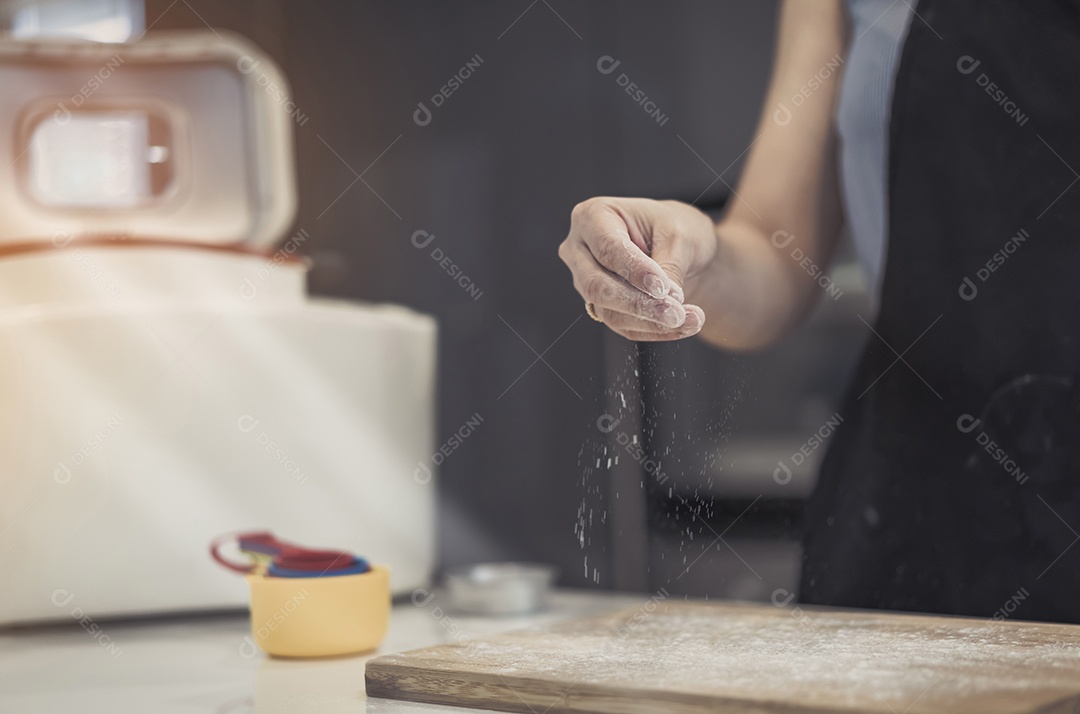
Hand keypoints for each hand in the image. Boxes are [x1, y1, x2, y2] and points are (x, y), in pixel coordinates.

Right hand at [558, 197, 715, 340]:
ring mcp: (585, 280)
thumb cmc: (674, 227)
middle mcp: (579, 250)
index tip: (664, 288)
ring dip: (651, 322)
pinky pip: (622, 327)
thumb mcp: (679, 234)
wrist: (680, 247)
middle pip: (596, 285)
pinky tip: (683, 325)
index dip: (635, 271)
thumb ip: (668, 265)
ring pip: (608, 312)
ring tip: (690, 319)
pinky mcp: (600, 306)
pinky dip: (654, 330)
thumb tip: (664, 301)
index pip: (607, 248)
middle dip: (638, 304)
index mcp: (592, 216)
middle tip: (676, 313)